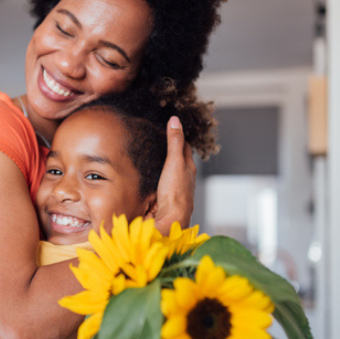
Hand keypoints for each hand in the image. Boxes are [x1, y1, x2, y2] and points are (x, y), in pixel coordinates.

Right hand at [154, 116, 196, 233]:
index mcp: (188, 167)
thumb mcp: (174, 161)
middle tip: (165, 141)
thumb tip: (175, 120)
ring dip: (166, 166)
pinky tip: (151, 179)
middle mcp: (184, 178)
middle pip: (180, 161)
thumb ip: (174, 142)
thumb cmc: (176, 191)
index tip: (175, 128)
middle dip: (174, 151)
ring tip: (156, 158)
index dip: (181, 137)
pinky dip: (158, 178)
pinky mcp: (166, 198)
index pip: (186, 147)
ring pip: (172, 173)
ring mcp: (176, 189)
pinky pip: (162, 184)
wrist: (172, 218)